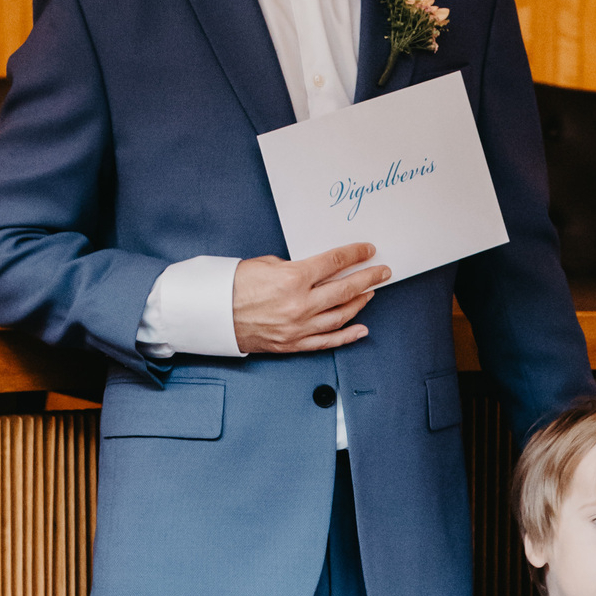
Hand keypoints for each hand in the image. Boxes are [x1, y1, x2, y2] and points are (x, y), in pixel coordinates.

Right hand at [233, 243, 390, 355]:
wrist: (212, 314)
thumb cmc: (233, 286)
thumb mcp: (266, 264)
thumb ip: (295, 268)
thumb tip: (316, 272)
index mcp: (293, 279)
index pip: (334, 263)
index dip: (355, 255)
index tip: (368, 251)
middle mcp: (300, 304)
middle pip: (345, 289)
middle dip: (367, 278)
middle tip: (382, 272)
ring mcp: (298, 327)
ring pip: (340, 315)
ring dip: (359, 303)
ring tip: (370, 293)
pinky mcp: (293, 344)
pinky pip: (327, 341)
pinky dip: (347, 336)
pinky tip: (361, 329)